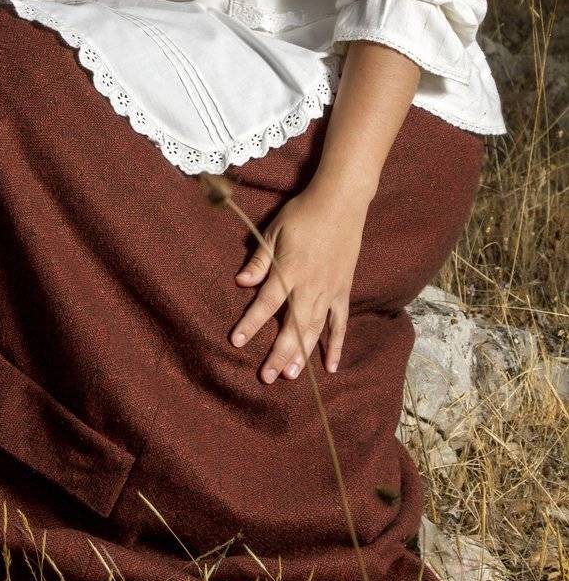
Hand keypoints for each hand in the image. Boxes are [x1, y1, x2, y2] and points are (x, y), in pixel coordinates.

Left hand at [229, 182, 368, 381]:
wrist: (340, 203)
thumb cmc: (302, 214)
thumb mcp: (274, 231)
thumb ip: (259, 260)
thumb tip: (241, 282)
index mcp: (290, 270)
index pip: (267, 303)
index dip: (251, 323)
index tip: (237, 341)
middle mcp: (310, 285)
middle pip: (292, 325)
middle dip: (279, 353)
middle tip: (266, 377)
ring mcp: (330, 290)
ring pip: (315, 329)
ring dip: (302, 353)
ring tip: (291, 376)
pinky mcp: (343, 291)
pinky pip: (340, 323)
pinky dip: (335, 344)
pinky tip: (330, 365)